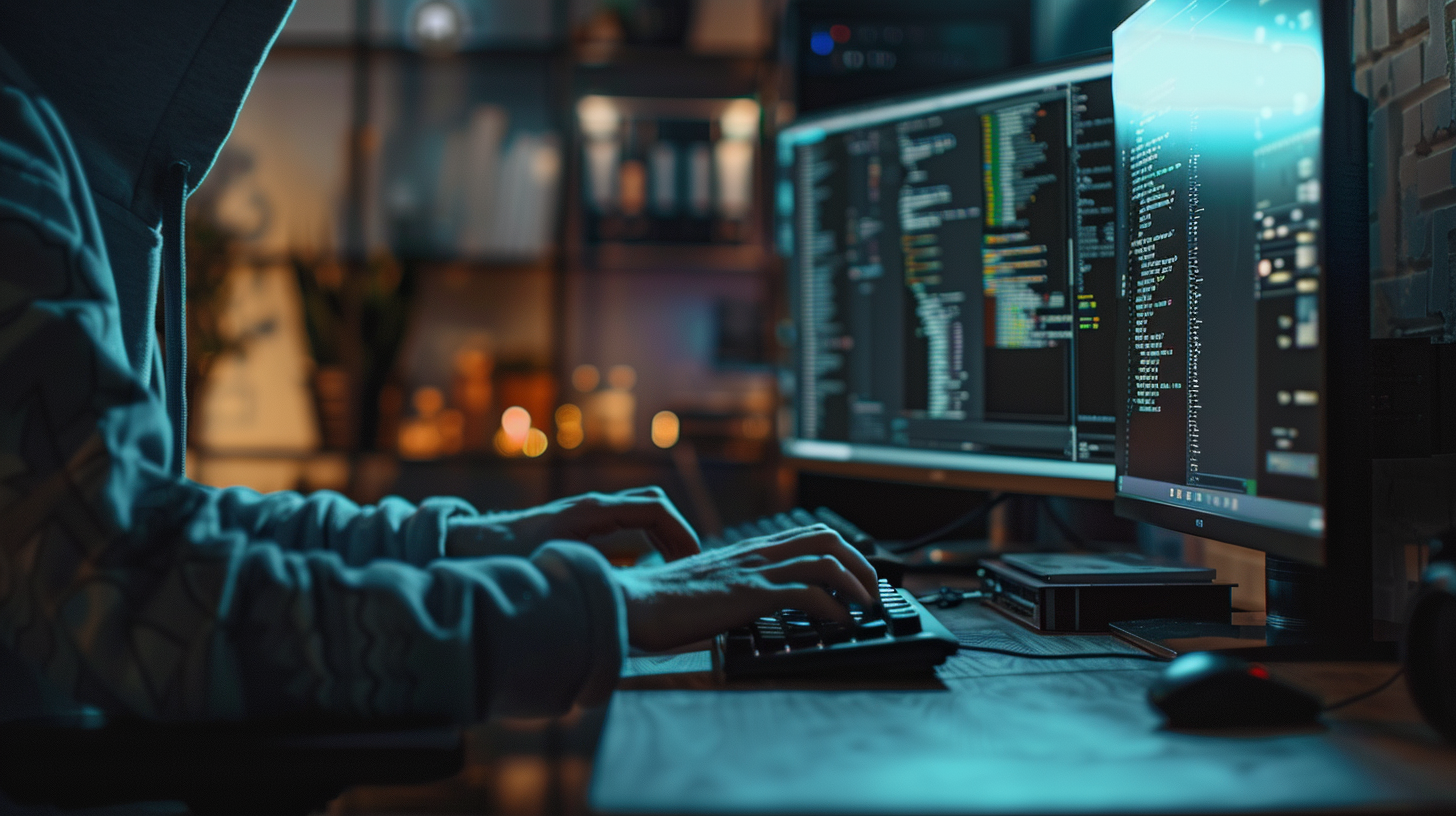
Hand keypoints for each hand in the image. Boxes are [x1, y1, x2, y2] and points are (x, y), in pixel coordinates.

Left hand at [482, 487, 700, 560]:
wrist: (476, 544)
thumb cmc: (512, 557)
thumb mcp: (556, 568)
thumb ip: (591, 579)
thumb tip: (624, 596)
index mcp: (594, 513)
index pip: (655, 510)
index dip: (681, 533)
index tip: (693, 560)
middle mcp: (595, 506)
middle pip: (654, 504)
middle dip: (678, 532)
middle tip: (690, 565)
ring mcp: (589, 511)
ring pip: (643, 511)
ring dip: (664, 535)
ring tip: (674, 568)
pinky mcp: (583, 521)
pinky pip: (627, 522)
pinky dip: (646, 538)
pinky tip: (646, 566)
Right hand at [615, 525, 877, 651]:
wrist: (634, 604)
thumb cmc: (663, 603)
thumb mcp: (709, 587)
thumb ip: (736, 586)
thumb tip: (757, 601)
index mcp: (748, 550)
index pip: (808, 534)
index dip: (843, 551)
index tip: (858, 575)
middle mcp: (756, 553)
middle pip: (827, 539)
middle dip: (860, 564)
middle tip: (873, 592)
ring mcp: (754, 571)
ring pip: (825, 561)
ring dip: (856, 585)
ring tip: (867, 608)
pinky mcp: (749, 594)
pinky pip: (806, 593)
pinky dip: (832, 608)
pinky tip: (838, 623)